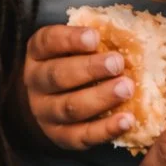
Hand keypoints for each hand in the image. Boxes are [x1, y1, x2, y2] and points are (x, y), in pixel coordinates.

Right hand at [21, 23, 137, 150]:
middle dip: (90, 69)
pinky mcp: (61, 137)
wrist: (50, 102)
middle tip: (117, 63)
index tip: (95, 36)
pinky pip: (82, 136)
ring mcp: (45, 112)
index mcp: (38, 53)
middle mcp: (36, 82)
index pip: (48, 41)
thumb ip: (93, 38)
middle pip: (58, 75)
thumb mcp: (75, 45)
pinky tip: (127, 120)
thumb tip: (129, 28)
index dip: (70, 39)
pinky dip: (106, 130)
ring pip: (70, 107)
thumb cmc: (73, 62)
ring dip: (100, 98)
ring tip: (127, 89)